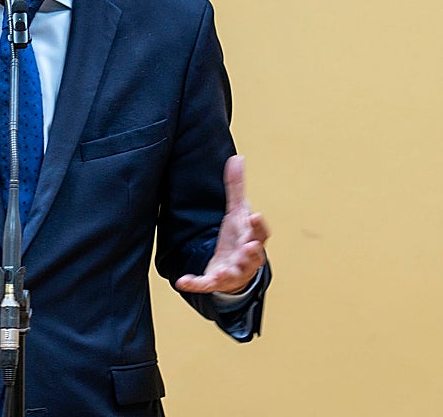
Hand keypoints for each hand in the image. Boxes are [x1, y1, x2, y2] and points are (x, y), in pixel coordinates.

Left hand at [176, 155, 268, 294]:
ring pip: (235, 273)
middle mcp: (247, 257)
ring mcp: (233, 271)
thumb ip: (236, 187)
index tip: (254, 215)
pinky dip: (195, 283)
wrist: (234, 266)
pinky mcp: (217, 280)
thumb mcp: (237, 211)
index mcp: (252, 238)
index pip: (260, 232)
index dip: (258, 225)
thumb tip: (237, 157)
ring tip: (222, 273)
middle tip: (249, 246)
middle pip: (254, 255)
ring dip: (229, 273)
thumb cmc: (239, 237)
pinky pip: (207, 284)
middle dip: (252, 251)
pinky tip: (182, 281)